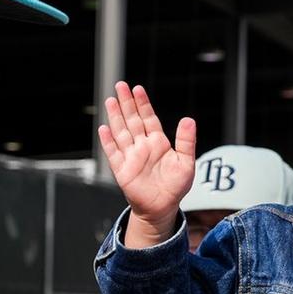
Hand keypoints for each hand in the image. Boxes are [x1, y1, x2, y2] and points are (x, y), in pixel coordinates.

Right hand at [97, 82, 195, 244]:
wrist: (162, 208)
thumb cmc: (175, 187)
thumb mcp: (186, 163)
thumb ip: (186, 141)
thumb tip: (188, 120)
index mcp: (158, 143)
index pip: (148, 118)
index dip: (143, 103)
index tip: (138, 89)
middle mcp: (142, 147)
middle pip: (132, 120)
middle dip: (126, 103)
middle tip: (120, 85)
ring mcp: (131, 157)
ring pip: (121, 132)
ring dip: (115, 117)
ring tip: (110, 100)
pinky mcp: (122, 170)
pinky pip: (114, 153)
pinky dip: (108, 141)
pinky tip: (104, 129)